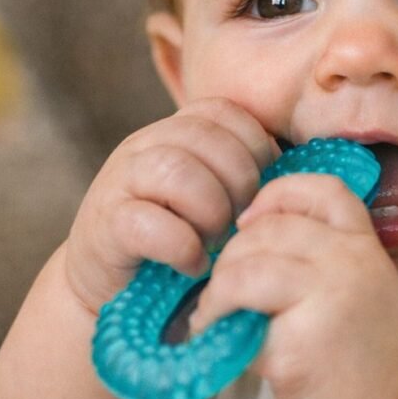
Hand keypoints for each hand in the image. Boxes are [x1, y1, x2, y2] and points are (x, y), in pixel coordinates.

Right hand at [64, 97, 280, 315]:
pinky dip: (183, 247)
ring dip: (210, 212)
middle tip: (240, 221)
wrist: (112, 285)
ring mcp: (120, 181)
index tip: (260, 189)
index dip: (254, 148)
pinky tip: (194, 265)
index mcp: (176, 131)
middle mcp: (144, 145)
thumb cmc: (179, 237)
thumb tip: (292, 168)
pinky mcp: (105, 225)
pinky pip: (148, 223)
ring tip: (216, 241)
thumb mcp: (211, 194)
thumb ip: (239, 172)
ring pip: (177, 171)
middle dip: (239, 183)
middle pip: (206, 138)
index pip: (225, 112)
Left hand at [188, 171, 397, 398]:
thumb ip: (319, 252)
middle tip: (223, 288)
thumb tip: (243, 234)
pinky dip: (218, 326)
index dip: (275, 195)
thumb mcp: (358, 281)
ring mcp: (327, 299)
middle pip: (267, 229)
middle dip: (231, 256)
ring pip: (244, 268)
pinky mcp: (299, 343)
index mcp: (362, 243)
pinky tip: (220, 339)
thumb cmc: (363, 347)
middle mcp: (349, 262)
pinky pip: (240, 319)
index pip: (320, 190)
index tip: (248, 222)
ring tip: (213, 314)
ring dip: (216, 292)